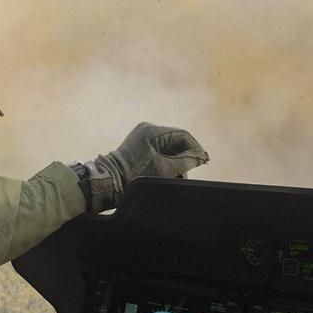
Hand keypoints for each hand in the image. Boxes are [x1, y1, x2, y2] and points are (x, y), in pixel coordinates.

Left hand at [77, 122, 208, 212]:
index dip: (195, 147)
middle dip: (184, 156)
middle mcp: (147, 129)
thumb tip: (202, 157)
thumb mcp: (165, 169)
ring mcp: (142, 137)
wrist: (110, 182)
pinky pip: (159, 150)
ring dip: (175, 161)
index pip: (182, 135)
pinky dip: (166, 161)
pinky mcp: (139, 146)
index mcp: (153, 130)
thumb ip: (186, 161)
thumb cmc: (136, 175)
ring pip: (168, 147)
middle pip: (175, 141)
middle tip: (189, 171)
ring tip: (178, 176)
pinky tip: (169, 174)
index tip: (203, 160)